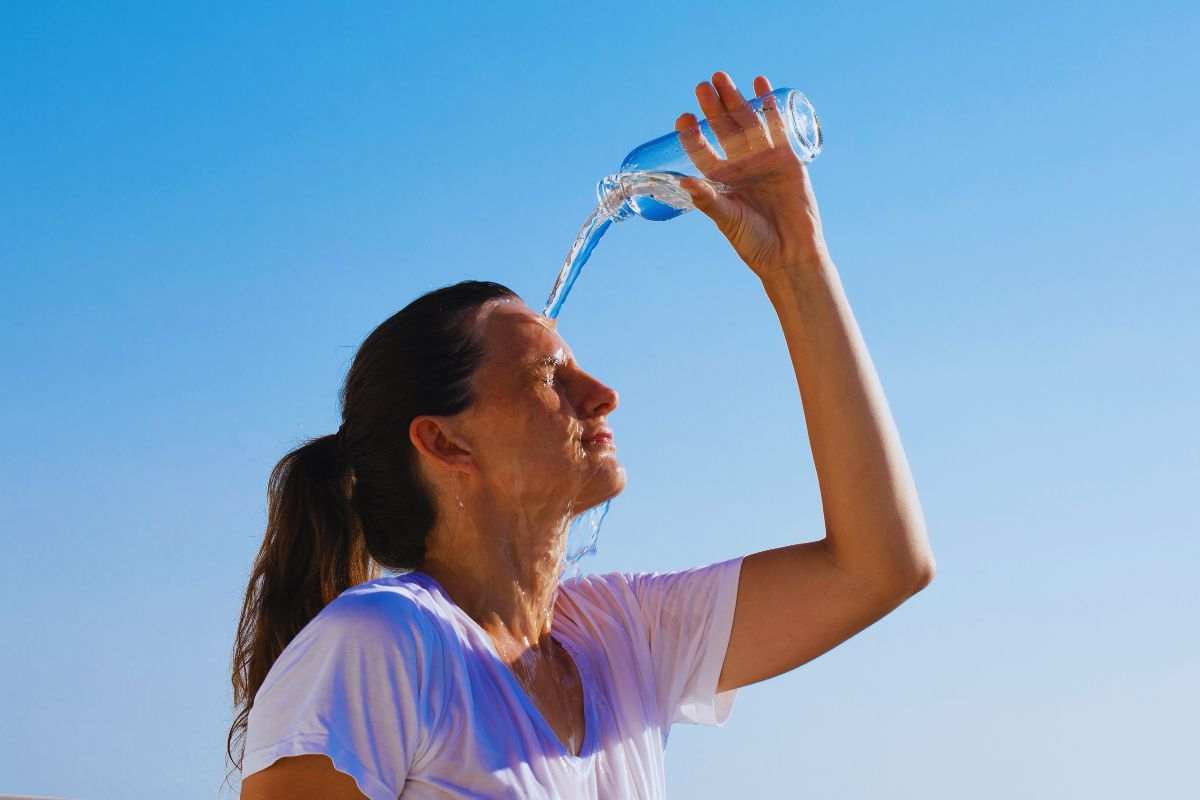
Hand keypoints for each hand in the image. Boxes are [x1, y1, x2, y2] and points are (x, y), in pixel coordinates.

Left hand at [676, 72, 830, 281]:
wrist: (790, 252)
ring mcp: (763, 159)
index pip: (701, 151)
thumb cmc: (754, 241)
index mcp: (720, 181)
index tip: (683, 119)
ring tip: (722, 78)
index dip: (692, 135)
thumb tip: (682, 182)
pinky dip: (769, 104)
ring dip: (736, 99)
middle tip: (703, 86)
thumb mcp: (726, 218)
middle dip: (713, 107)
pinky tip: (760, 83)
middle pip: (723, 129)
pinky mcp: (787, 157)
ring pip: (747, 122)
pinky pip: (776, 126)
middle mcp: (739, 166)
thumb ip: (707, 199)